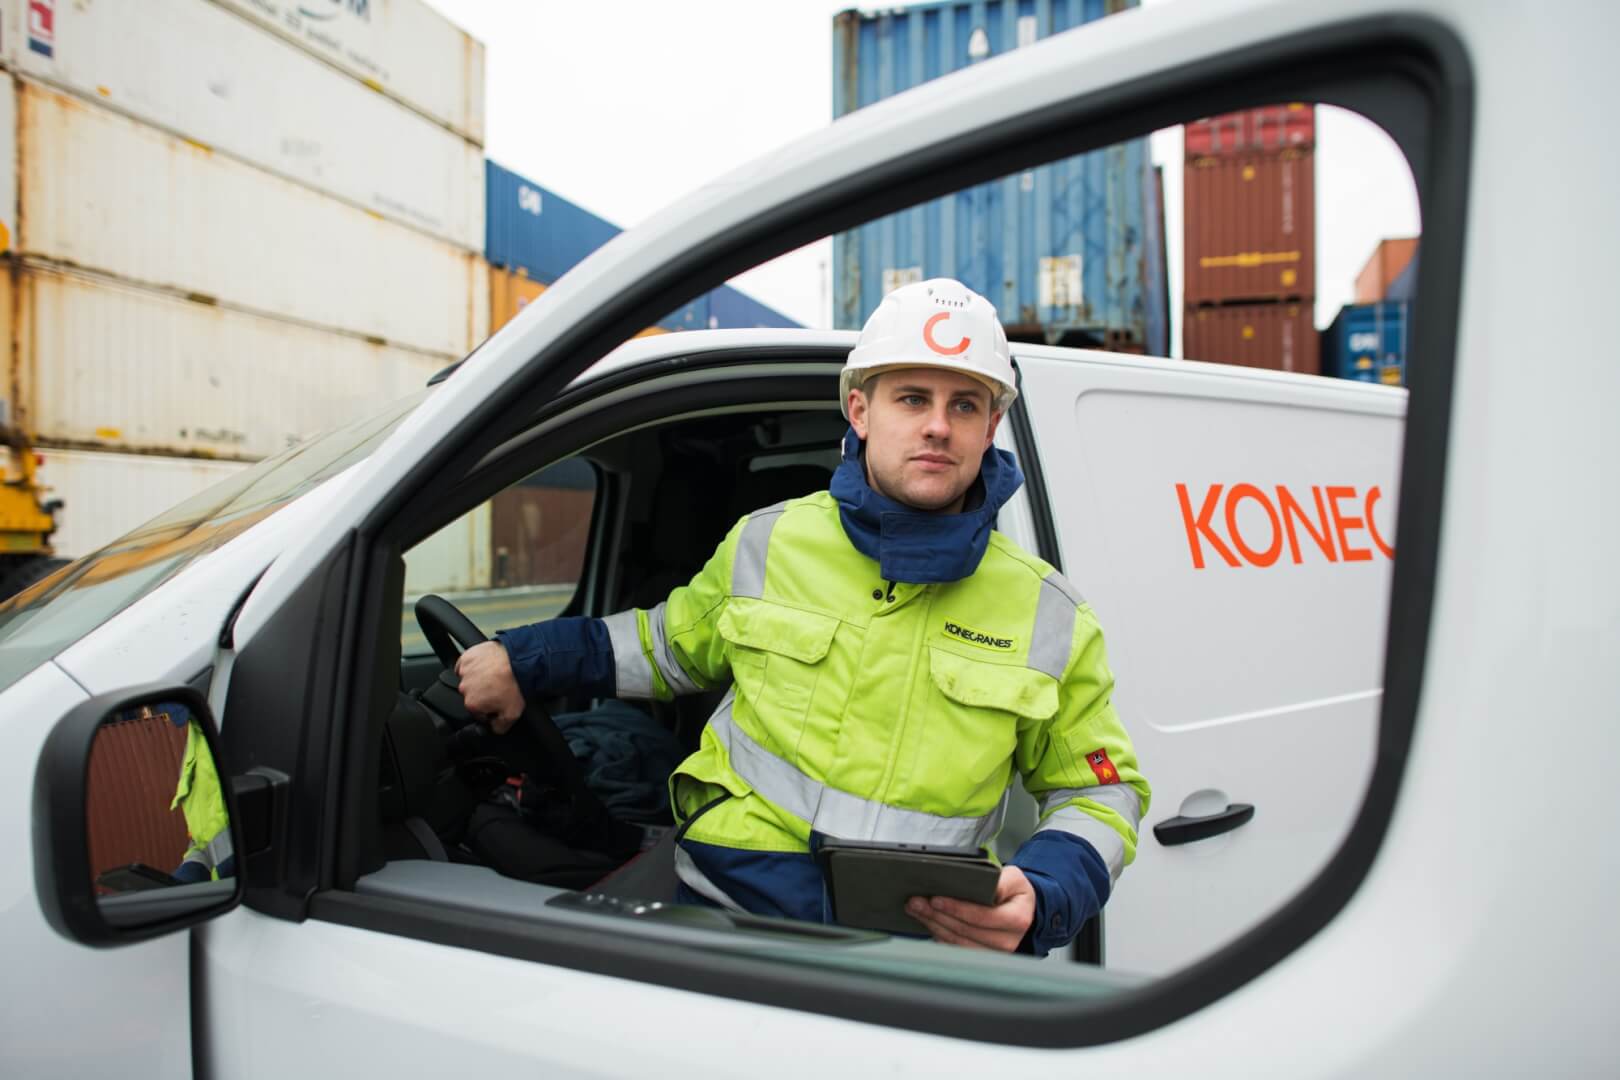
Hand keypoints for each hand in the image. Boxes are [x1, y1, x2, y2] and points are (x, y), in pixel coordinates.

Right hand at [454, 641, 524, 733]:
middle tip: (500, 686)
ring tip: (496, 675)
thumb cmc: (516, 685)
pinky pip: (466, 664)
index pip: (478, 711)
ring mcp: (465, 672)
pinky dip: (474, 666)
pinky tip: (487, 666)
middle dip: (484, 693)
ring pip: (469, 679)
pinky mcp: (467, 657)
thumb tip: (494, 729)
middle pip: (473, 694)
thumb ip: (499, 727)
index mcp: (472, 704)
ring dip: (480, 678)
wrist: (520, 661)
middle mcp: (465, 688)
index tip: (499, 701)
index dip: (490, 707)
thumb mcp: (512, 715)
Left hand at [906, 864, 1035, 951]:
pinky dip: (938, 935)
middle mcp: (1007, 941)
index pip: (981, 917)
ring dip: (933, 925)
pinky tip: (927, 922)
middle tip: (916, 902)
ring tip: (916, 910)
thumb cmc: (1016, 893)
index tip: (935, 899)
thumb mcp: (1015, 879)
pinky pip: (956, 948)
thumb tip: (984, 886)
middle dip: (937, 915)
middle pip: (965, 931)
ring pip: (957, 942)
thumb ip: (1002, 881)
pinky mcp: (982, 957)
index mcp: (1017, 920)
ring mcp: (994, 953)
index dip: (956, 908)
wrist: (1024, 912)